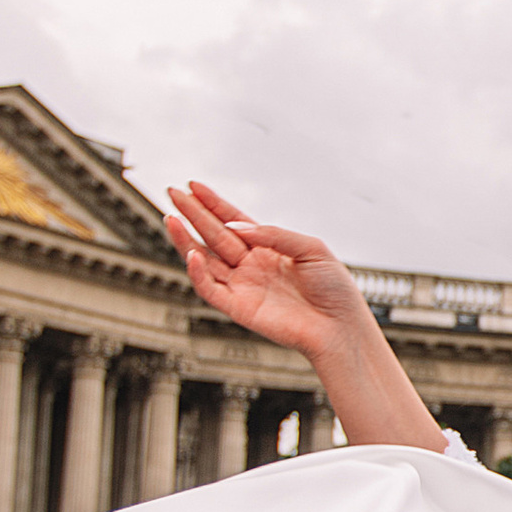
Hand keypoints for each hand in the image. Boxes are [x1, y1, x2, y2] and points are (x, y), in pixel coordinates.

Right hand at [165, 182, 371, 363]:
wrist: (340, 326)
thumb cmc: (333, 288)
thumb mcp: (310, 248)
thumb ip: (273, 234)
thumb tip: (235, 225)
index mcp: (269, 248)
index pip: (234, 220)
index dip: (213, 203)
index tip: (194, 185)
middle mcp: (252, 265)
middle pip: (214, 234)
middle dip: (193, 213)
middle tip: (172, 193)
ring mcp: (243, 286)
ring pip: (205, 260)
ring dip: (186, 240)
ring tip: (171, 218)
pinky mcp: (239, 308)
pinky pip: (211, 289)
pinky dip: (199, 274)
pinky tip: (193, 255)